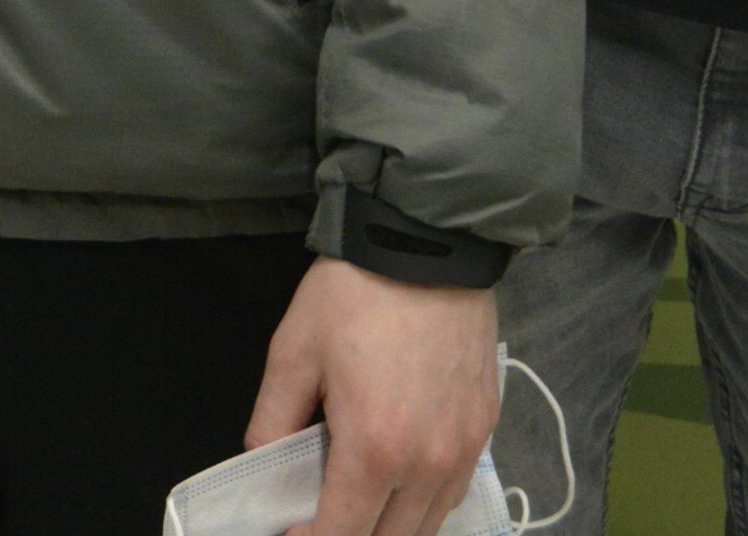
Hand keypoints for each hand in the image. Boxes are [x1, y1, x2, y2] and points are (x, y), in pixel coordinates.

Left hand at [246, 258, 498, 535]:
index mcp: (374, 448)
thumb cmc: (355, 292)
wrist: (426, 240)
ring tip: (356, 503)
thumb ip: (271, 420)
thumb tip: (262, 464)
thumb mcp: (293, 350)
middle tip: (317, 517)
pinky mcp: (485, 429)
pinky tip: (398, 482)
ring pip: (426, 527)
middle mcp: (427, 465)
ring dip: (388, 528)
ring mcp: (463, 450)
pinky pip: (453, 494)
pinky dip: (424, 505)